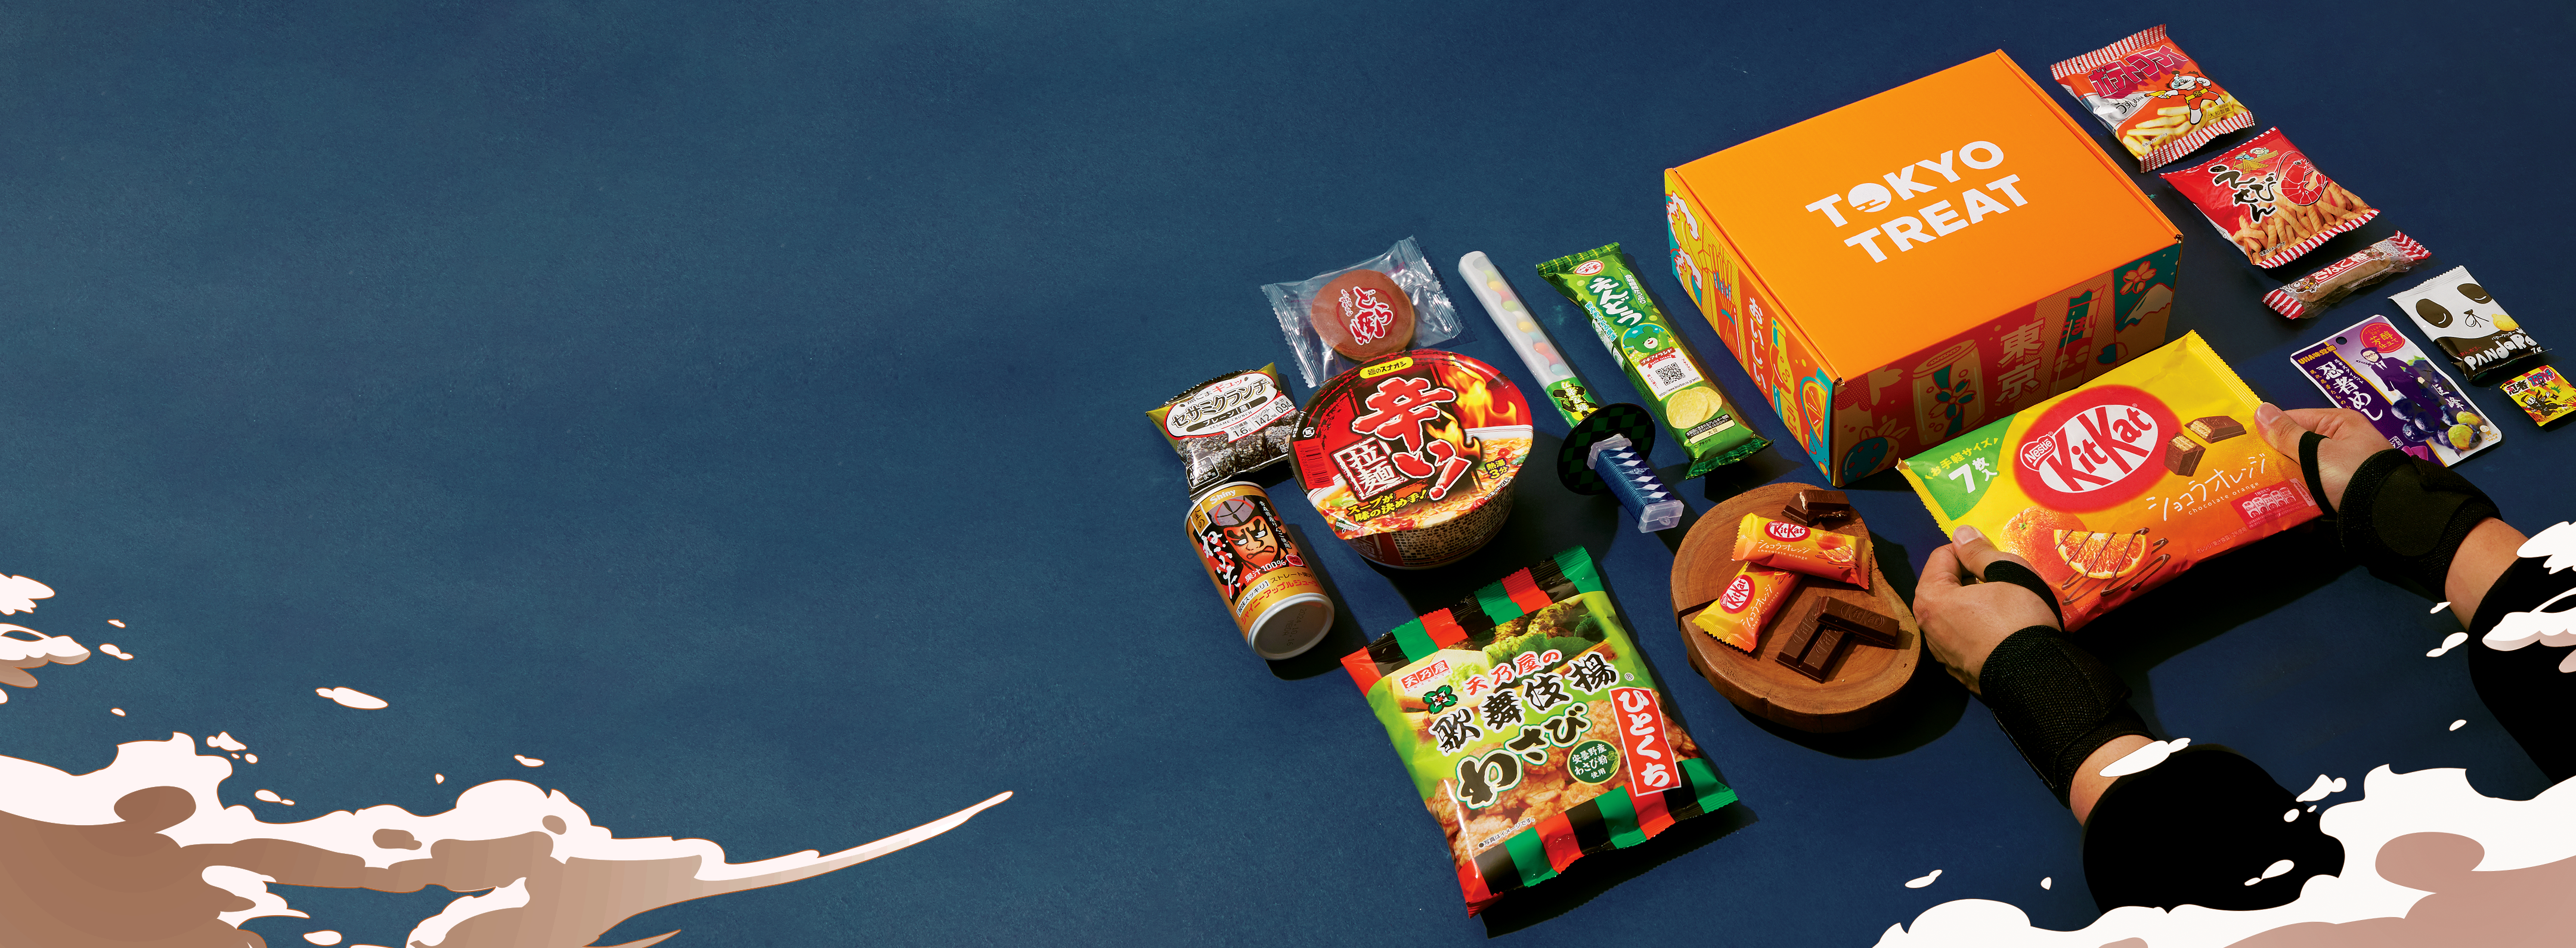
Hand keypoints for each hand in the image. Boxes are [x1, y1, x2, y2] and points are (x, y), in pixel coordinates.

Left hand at [1914, 526, 2064, 694]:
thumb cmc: (2020, 619)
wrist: (2036, 679)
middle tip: (2004, 581)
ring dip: (1975, 604)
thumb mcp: (2007, 572)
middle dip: (1971, 577)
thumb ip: (1979, 551)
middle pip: (1945, 585)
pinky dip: (1978, 629)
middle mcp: (1927, 626)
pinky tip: (2003, 632)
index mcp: (1930, 598)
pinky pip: (1964, 637)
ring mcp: (1941, 653)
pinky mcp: (1958, 671)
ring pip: (1955, 612)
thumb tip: (1961, 534)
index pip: (1943, 555)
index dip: (1971, 551)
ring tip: (2006, 606)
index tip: (1994, 558)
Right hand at [2252, 402, 2387, 512]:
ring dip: (2286, 478)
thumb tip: (2260, 409)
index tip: (2246, 446)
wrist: (2386, 514)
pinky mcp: (2342, 488)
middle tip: (2249, 469)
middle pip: (2299, 445)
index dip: (2270, 431)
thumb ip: (2286, 434)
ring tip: (2259, 486)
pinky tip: (2282, 500)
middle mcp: (2343, 441)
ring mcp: (2343, 466)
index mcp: (2340, 423)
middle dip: (2277, 458)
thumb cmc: (2352, 475)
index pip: (2295, 419)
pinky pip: (2314, 486)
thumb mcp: (2317, 453)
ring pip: (2304, 468)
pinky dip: (2300, 493)